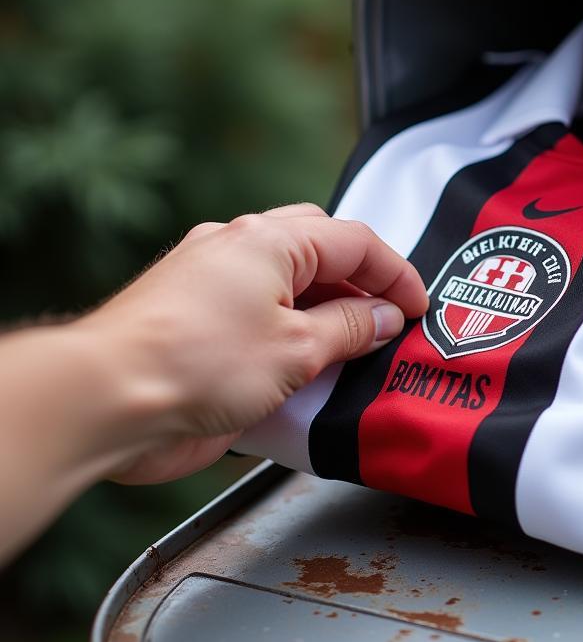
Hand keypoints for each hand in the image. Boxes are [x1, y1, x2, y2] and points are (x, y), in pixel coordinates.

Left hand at [78, 203, 427, 483]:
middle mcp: (237, 247)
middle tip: (386, 320)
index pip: (355, 242)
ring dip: (324, 310)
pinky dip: (288, 330)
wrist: (105, 401)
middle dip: (359, 282)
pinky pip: (256, 310)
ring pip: (288, 281)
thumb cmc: (192, 364)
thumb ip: (351, 328)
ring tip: (351, 351)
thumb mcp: (298, 348)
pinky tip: (301, 367)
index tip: (418, 307)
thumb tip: (383, 316)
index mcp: (270, 240)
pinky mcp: (193, 316)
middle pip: (321, 250)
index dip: (396, 274)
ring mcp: (210, 279)